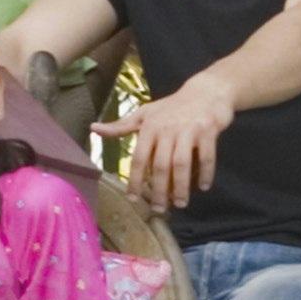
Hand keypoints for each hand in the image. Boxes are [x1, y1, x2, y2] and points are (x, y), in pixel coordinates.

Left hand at [121, 72, 236, 212]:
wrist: (206, 91)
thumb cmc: (172, 106)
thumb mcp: (145, 113)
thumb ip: (121, 126)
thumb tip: (93, 129)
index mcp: (149, 127)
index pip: (139, 158)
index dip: (135, 180)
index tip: (133, 198)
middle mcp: (167, 129)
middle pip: (160, 166)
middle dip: (158, 190)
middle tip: (158, 208)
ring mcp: (188, 130)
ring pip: (181, 164)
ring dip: (180, 187)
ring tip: (180, 203)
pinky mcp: (207, 131)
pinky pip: (206, 157)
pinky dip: (205, 174)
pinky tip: (203, 187)